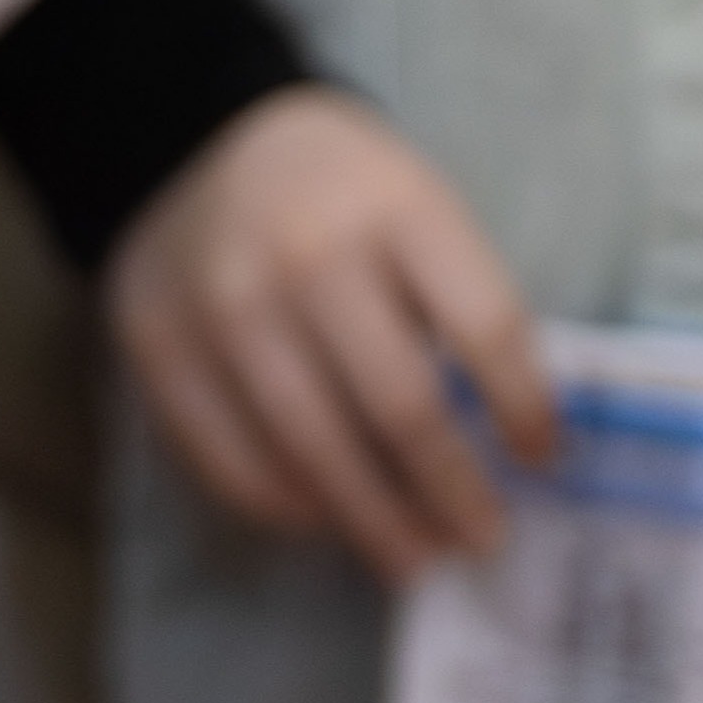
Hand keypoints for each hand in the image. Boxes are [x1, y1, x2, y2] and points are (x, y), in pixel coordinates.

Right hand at [107, 84, 559, 581]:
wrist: (193, 143)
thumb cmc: (340, 196)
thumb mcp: (420, 210)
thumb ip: (461, 306)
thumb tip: (507, 448)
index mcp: (394, 208)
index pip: (485, 328)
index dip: (525, 409)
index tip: (543, 460)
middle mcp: (302, 255)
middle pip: (399, 407)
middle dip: (452, 492)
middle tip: (481, 541)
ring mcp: (220, 304)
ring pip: (312, 448)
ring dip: (375, 521)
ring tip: (414, 559)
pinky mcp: (158, 346)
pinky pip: (230, 458)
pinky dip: (286, 507)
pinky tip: (324, 518)